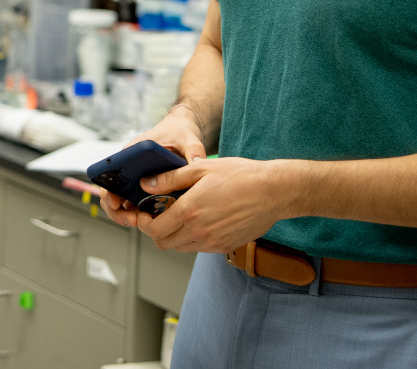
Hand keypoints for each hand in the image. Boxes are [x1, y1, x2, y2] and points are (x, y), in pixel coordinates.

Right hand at [100, 105, 208, 227]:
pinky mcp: (149, 190)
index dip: (108, 189)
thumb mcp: (187, 139)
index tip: (115, 201)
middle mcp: (131, 168)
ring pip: (124, 203)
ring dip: (128, 215)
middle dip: (117, 210)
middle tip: (132, 220)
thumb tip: (198, 165)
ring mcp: (138, 180)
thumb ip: (193, 151)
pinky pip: (139, 205)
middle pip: (113, 192)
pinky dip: (141, 215)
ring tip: (141, 223)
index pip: (110, 172)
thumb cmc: (178, 132)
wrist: (183, 132)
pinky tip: (153, 222)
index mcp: (132, 152)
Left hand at [133, 157, 295, 253]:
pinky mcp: (225, 246)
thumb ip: (170, 178)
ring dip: (175, 235)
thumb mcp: (201, 168)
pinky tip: (201, 219)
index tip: (143, 213)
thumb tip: (147, 184)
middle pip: (164, 243)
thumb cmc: (240, 176)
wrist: (273, 191)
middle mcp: (199, 231)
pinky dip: (193, 238)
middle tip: (160, 214)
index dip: (143, 222)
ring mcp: (213, 242)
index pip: (154, 229)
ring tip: (182, 215)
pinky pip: (199, 248)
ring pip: (181, 247)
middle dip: (157, 230)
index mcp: (190, 211)